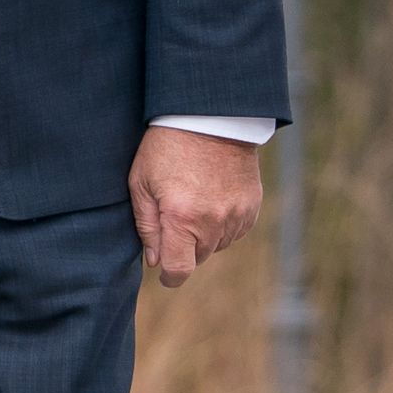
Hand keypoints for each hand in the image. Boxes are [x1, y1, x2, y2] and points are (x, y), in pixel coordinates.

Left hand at [129, 126, 262, 287]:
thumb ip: (146, 226)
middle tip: (174, 216)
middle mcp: (212, 221)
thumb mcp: (141, 182)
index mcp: (181, 218)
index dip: (169, 276)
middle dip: (184, 247)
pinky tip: (212, 198)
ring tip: (194, 201)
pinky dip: (223, 222)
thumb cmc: (166, 147)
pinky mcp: (251, 205)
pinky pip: (236, 230)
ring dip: (204, 235)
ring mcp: (236, 214)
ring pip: (217, 245)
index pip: (179, 270)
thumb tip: (155, 261)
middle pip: (198, 258)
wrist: (209, 116)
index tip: (165, 273)